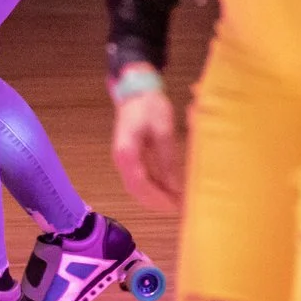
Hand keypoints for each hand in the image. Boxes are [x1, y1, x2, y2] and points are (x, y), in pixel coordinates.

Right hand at [111, 85, 182, 212]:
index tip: (175, 205)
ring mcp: (123, 160)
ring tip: (176, 203)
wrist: (136, 91)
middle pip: (136, 190)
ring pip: (137, 186)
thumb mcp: (163, 131)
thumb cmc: (150, 106)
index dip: (158, 197)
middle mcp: (121, 160)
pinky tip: (168, 190)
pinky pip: (139, 178)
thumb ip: (168, 159)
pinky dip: (153, 187)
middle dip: (156, 202)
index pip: (140, 184)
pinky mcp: (129, 158)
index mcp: (127, 153)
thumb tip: (175, 186)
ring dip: (155, 197)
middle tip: (178, 209)